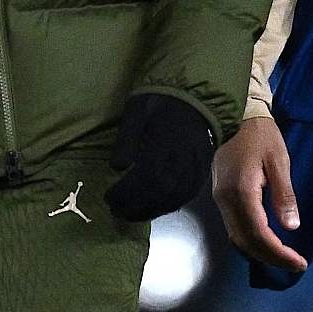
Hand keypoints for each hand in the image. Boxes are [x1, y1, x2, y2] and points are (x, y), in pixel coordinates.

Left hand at [104, 93, 214, 221]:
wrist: (195, 96)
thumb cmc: (160, 100)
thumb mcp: (137, 109)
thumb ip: (127, 137)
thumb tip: (117, 167)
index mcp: (166, 138)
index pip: (147, 174)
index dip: (127, 191)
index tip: (109, 197)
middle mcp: (184, 155)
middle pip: (161, 190)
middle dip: (136, 206)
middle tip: (116, 211)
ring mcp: (197, 164)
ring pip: (176, 197)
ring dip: (152, 210)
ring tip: (131, 215)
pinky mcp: (203, 169)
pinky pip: (188, 195)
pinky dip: (169, 206)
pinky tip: (154, 209)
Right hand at [212, 115, 305, 273]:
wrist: (235, 116)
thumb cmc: (261, 135)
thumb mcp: (279, 160)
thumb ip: (284, 194)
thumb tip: (291, 226)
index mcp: (242, 192)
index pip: (259, 234)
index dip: (278, 253)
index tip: (299, 262)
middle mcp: (226, 201)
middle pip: (246, 242)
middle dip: (271, 258)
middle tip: (295, 264)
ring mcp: (220, 200)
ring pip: (237, 238)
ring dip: (260, 252)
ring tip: (283, 257)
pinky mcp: (220, 197)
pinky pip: (234, 228)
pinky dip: (250, 241)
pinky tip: (265, 242)